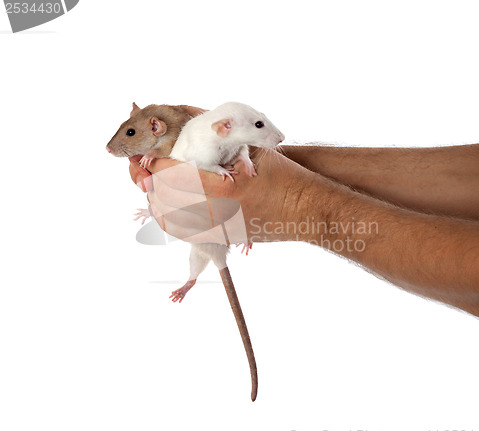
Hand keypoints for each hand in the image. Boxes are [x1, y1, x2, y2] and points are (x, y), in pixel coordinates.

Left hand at [129, 146, 315, 243]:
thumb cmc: (284, 178)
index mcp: (219, 187)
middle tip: (140, 173)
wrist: (307, 210)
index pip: (171, 175)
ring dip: (156, 203)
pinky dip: (170, 222)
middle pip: (165, 199)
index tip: (142, 159)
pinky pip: (186, 235)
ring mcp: (218, 230)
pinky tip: (166, 213)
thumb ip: (222, 137)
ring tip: (150, 189)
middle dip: (148, 184)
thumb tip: (192, 114)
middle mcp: (214, 212)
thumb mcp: (254, 151)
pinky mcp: (223, 239)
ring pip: (171, 221)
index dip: (151, 166)